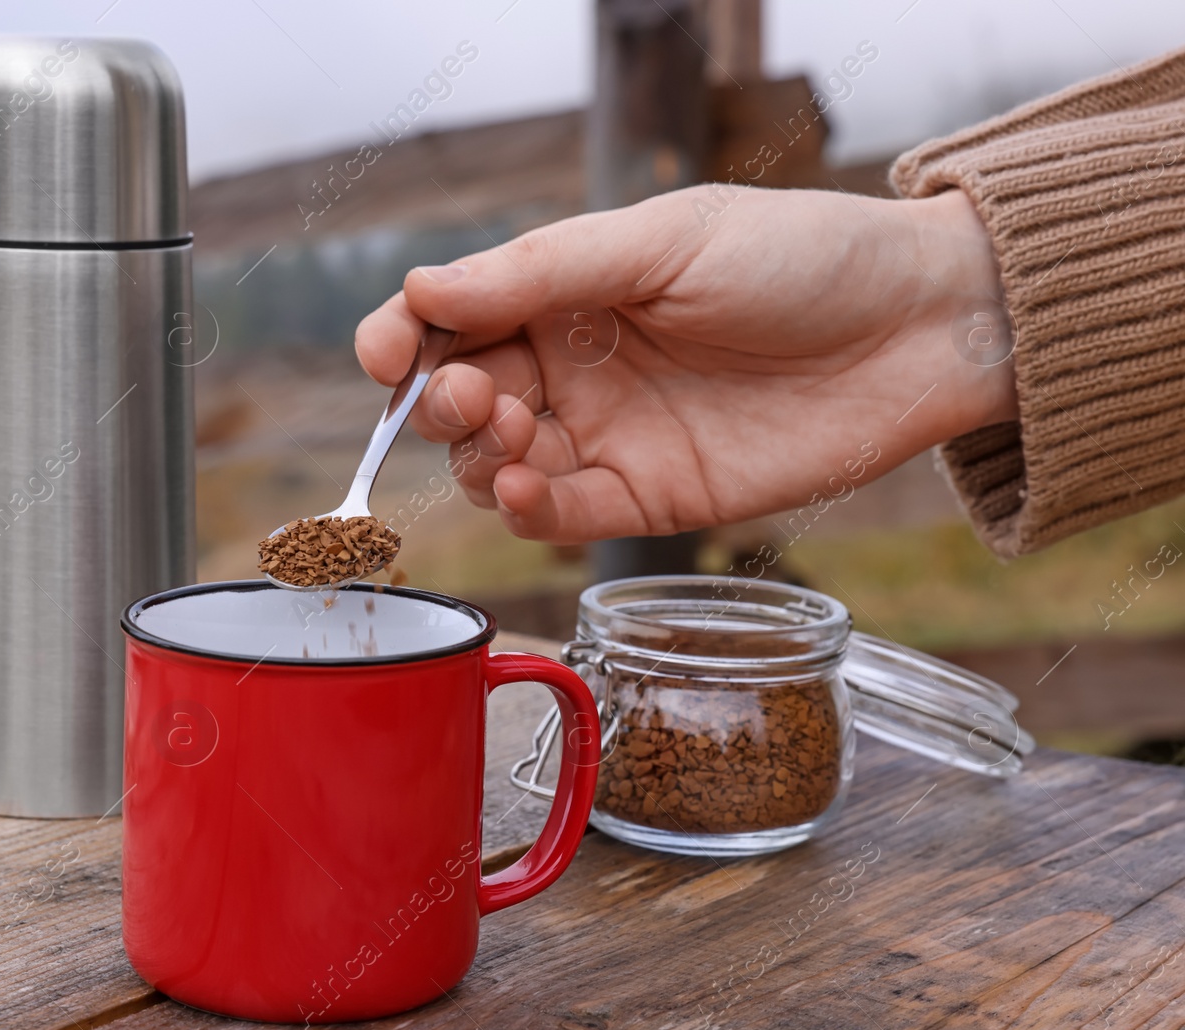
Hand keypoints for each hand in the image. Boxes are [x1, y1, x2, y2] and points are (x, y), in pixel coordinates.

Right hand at [354, 186, 1014, 542]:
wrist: (916, 329)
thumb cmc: (800, 259)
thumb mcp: (663, 242)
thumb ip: (539, 272)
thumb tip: (422, 292)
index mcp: (567, 291)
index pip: (452, 320)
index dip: (402, 339)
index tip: (384, 357)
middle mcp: (576, 366)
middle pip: (460, 399)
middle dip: (440, 404)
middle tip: (474, 397)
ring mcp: (610, 435)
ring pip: (496, 464)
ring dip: (479, 458)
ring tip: (515, 434)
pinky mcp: (651, 499)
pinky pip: (560, 515)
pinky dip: (527, 509)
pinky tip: (530, 487)